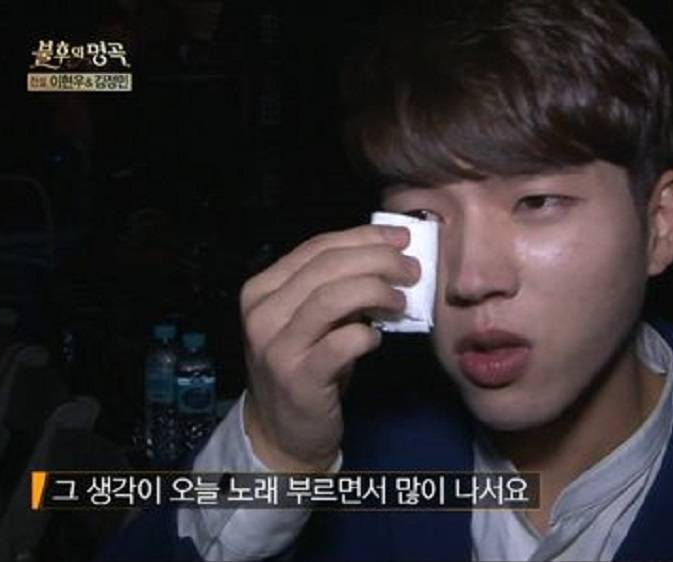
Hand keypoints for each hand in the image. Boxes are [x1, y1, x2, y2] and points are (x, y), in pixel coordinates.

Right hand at [238, 225, 419, 470]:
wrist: (282, 431)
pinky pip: (341, 344)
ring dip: (375, 292)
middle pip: (326, 267)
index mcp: (261, 289)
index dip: (363, 238)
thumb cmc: (305, 366)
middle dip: (377, 260)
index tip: (400, 239)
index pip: (316, 247)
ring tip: (401, 301)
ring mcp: (276, 348)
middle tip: (411, 270)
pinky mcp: (298, 379)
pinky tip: (377, 338)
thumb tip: (388, 253)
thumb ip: (334, 286)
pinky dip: (367, 335)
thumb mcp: (310, 320)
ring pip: (331, 299)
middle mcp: (262, 314)